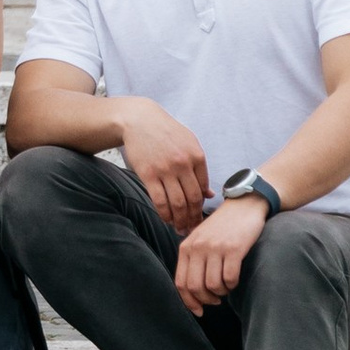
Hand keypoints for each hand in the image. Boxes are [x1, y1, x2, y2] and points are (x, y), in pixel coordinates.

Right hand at [114, 100, 210, 232]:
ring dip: (180, 220)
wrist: (139, 120)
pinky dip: (164, 214)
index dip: (202, 206)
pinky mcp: (148, 174)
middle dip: (193, 218)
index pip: (203, 189)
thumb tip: (209, 194)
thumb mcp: (189, 144)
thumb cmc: (166, 132)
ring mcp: (165, 169)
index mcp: (196, 156)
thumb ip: (199, 169)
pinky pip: (159, 200)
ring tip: (179, 228)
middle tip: (191, 228)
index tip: (199, 216)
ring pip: (177, 203)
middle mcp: (183, 163)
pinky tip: (166, 219)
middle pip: (193, 199)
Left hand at [174, 195, 269, 311]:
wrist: (244, 205)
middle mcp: (198, 247)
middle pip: (195, 287)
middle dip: (206, 300)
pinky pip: (230, 278)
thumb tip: (192, 293)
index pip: (181, 283)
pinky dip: (232, 285)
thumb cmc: (222, 227)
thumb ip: (193, 260)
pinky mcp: (234, 248)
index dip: (189, 302)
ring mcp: (215, 247)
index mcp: (186, 247)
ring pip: (213, 285)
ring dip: (221, 293)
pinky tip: (234, 280)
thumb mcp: (200, 239)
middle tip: (216, 300)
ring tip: (226, 287)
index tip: (199, 311)